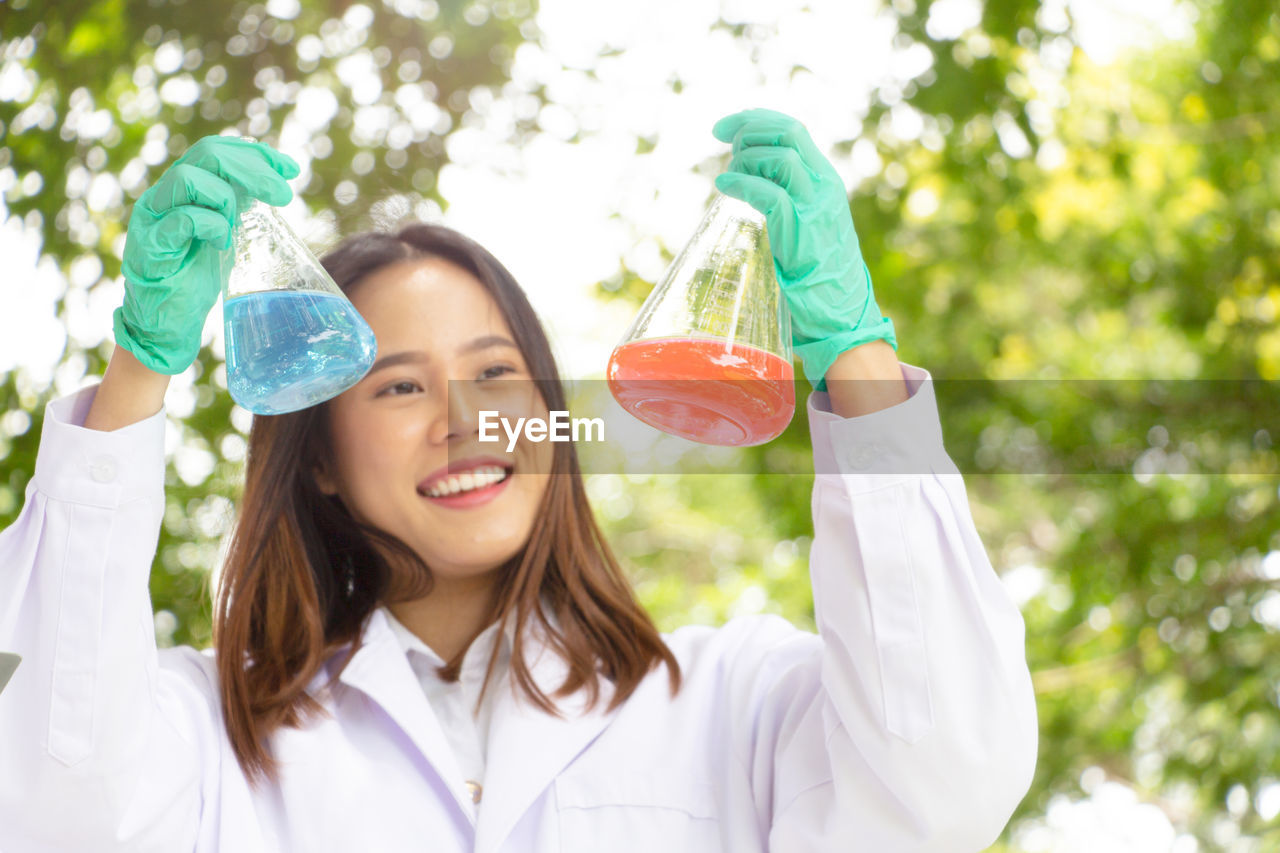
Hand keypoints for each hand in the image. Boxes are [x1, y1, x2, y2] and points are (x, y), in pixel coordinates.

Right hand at [114, 136, 299, 374]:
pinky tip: (222, 243)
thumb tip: (273, 185)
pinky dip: (210, 226)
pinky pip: (181, 220)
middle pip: (206, 154)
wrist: (167, 322)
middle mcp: (163, 195)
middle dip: (252, 170)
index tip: (292, 168)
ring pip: (188, 179)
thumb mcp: (225, 232)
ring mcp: (152, 218)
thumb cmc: (195, 276)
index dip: (256, 153)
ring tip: (236, 225)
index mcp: (182, 188)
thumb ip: (239, 206)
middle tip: (284, 195)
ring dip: (225, 199)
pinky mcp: (149, 246)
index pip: (217, 149)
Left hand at [712, 109, 895, 388]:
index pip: (793, 129)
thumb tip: (749, 180)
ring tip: (727, 177)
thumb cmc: (817, 274)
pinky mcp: (803, 231)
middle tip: (720, 140)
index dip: (757, 119)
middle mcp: (824, 187)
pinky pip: (770, 194)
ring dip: (745, 159)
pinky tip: (724, 187)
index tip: (725, 128)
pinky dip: (742, 184)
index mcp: (825, 180)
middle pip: (788, 133)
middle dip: (748, 128)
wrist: (842, 312)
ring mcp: (816, 208)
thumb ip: (786, 198)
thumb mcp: (805, 223)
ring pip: (780, 158)